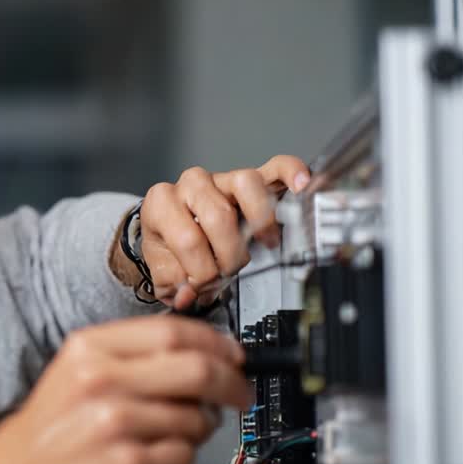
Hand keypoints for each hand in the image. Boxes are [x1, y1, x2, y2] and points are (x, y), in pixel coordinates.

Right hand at [0, 315, 250, 463]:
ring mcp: (114, 422)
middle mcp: (101, 379)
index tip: (234, 356)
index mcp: (90, 348)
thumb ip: (134, 355)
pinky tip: (152, 459)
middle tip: (239, 395)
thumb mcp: (77, 370)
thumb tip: (207, 354)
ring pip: (196, 417)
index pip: (173, 331)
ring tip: (166, 436)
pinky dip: (180, 459)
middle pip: (197, 369)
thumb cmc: (51, 428)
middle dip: (231, 384)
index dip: (216, 343)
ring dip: (198, 429)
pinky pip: (184, 455)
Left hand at [140, 154, 309, 310]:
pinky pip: (275, 167)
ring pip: (246, 185)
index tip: (202, 286)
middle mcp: (190, 184)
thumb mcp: (161, 271)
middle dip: (228, 257)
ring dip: (259, 222)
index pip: (189, 239)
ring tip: (263, 244)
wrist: (169, 231)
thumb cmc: (168, 246)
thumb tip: (189, 296)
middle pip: (220, 216)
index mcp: (161, 203)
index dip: (202, 272)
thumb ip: (173, 286)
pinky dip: (291, 173)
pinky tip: (301, 186)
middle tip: (227, 272)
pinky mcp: (251, 178)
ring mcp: (221, 178)